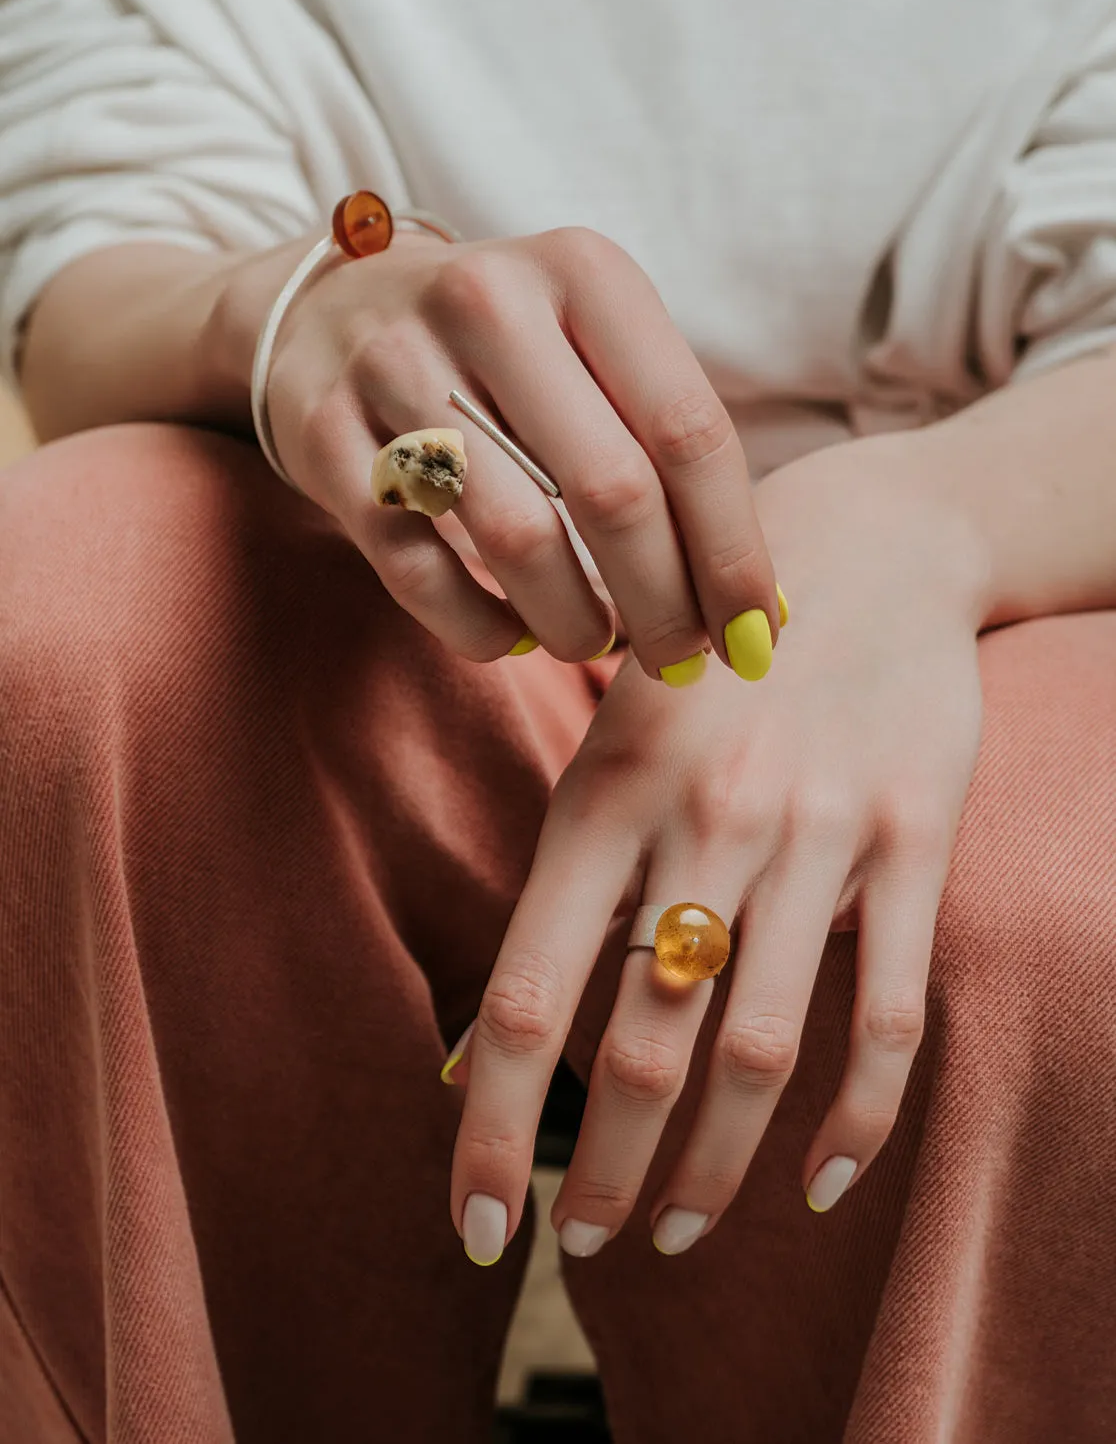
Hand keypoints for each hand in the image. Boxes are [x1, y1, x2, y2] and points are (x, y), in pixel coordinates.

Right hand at [250, 226, 779, 679]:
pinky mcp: (324, 436)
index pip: (691, 431)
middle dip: (664, 604)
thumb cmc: (505, 353)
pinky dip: (483, 629)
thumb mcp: (594, 353)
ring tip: (592, 641)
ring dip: (574, 623)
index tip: (754, 635)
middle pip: (614, 491)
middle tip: (678, 660)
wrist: (330, 310)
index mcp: (583, 271)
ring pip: (517, 538)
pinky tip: (514, 635)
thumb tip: (768, 611)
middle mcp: (488, 300)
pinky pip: (420, 570)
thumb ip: (675, 458)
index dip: (733, 551)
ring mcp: (394, 364)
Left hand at [447, 437, 987, 1262]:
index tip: (474, 1226)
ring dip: (713, 1168)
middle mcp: (705, 820)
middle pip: (642, 1048)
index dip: (492, 1128)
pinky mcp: (914, 840)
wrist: (872, 544)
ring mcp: (817, 833)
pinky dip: (856, 1117)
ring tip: (681, 1229)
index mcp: (605, 794)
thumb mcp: (612, 739)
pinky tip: (821, 1180)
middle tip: (587, 1244)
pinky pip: (888, 1010)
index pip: (529, 996)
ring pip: (758, 1049)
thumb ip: (566, 882)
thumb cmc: (708, 658)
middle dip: (606, 1174)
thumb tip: (482, 1043)